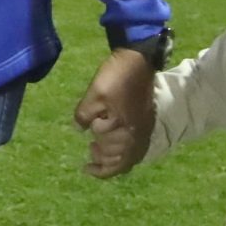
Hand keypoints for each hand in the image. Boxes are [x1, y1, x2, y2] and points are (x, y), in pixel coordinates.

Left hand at [73, 49, 155, 177]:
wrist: (139, 58)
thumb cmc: (116, 77)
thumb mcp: (94, 95)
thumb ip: (84, 116)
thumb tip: (80, 130)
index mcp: (127, 130)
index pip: (114, 159)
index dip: (99, 165)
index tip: (85, 167)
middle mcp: (139, 133)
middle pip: (122, 159)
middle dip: (105, 160)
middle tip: (90, 151)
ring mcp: (145, 127)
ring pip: (131, 154)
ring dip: (114, 156)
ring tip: (97, 148)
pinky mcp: (146, 119)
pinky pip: (137, 143)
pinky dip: (125, 149)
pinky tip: (114, 141)